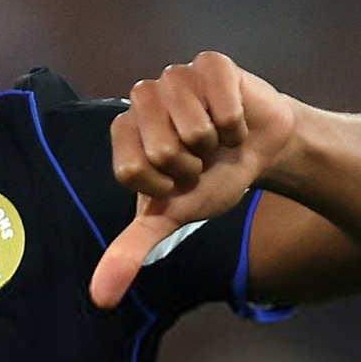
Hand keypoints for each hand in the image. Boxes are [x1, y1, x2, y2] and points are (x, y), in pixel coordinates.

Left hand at [89, 52, 297, 308]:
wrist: (261, 149)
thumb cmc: (210, 178)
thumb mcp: (170, 216)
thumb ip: (131, 251)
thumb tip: (100, 299)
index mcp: (123, 129)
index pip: (133, 170)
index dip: (166, 185)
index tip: (179, 179)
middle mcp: (141, 96)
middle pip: (161, 148)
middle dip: (193, 166)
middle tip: (203, 157)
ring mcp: (174, 74)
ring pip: (192, 127)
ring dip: (216, 144)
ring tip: (218, 138)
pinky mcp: (211, 62)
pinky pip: (222, 103)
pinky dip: (237, 122)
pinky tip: (236, 119)